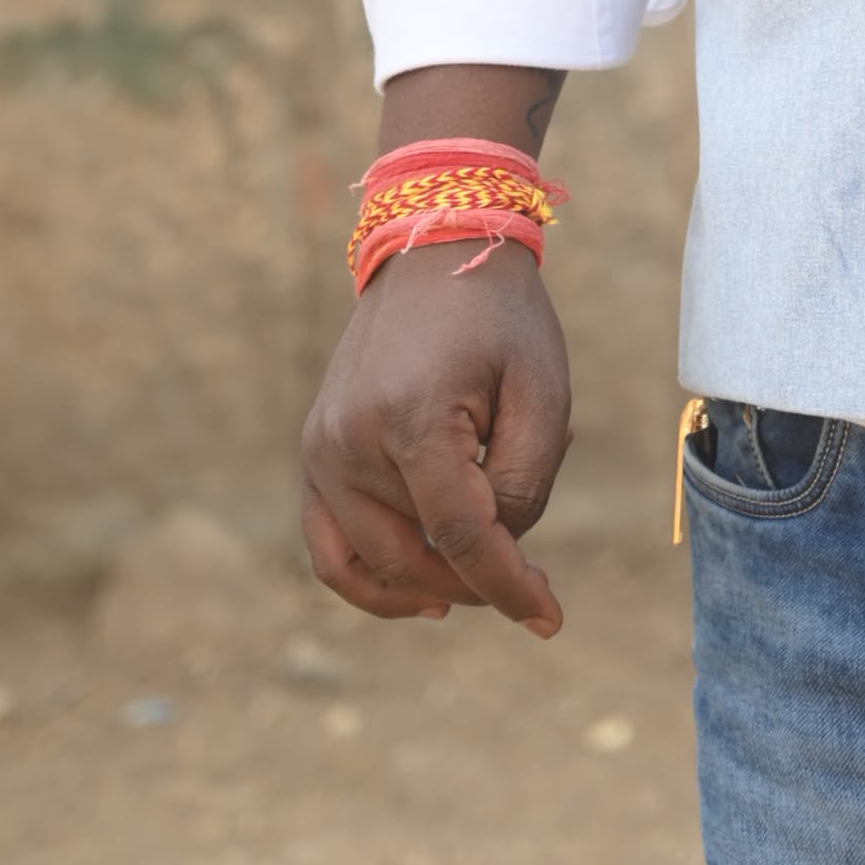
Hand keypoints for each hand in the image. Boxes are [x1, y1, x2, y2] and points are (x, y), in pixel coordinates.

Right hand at [300, 238, 572, 635]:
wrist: (434, 247)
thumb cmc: (500, 318)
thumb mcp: (542, 389)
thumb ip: (525, 481)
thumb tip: (499, 552)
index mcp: (411, 416)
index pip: (460, 534)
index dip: (508, 585)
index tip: (551, 618)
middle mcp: (350, 440)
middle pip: (415, 554)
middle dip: (479, 583)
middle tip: (532, 587)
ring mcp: (321, 448)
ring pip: (369, 563)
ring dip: (428, 585)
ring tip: (479, 587)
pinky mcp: (313, 451)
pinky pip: (328, 547)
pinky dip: (369, 581)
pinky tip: (422, 592)